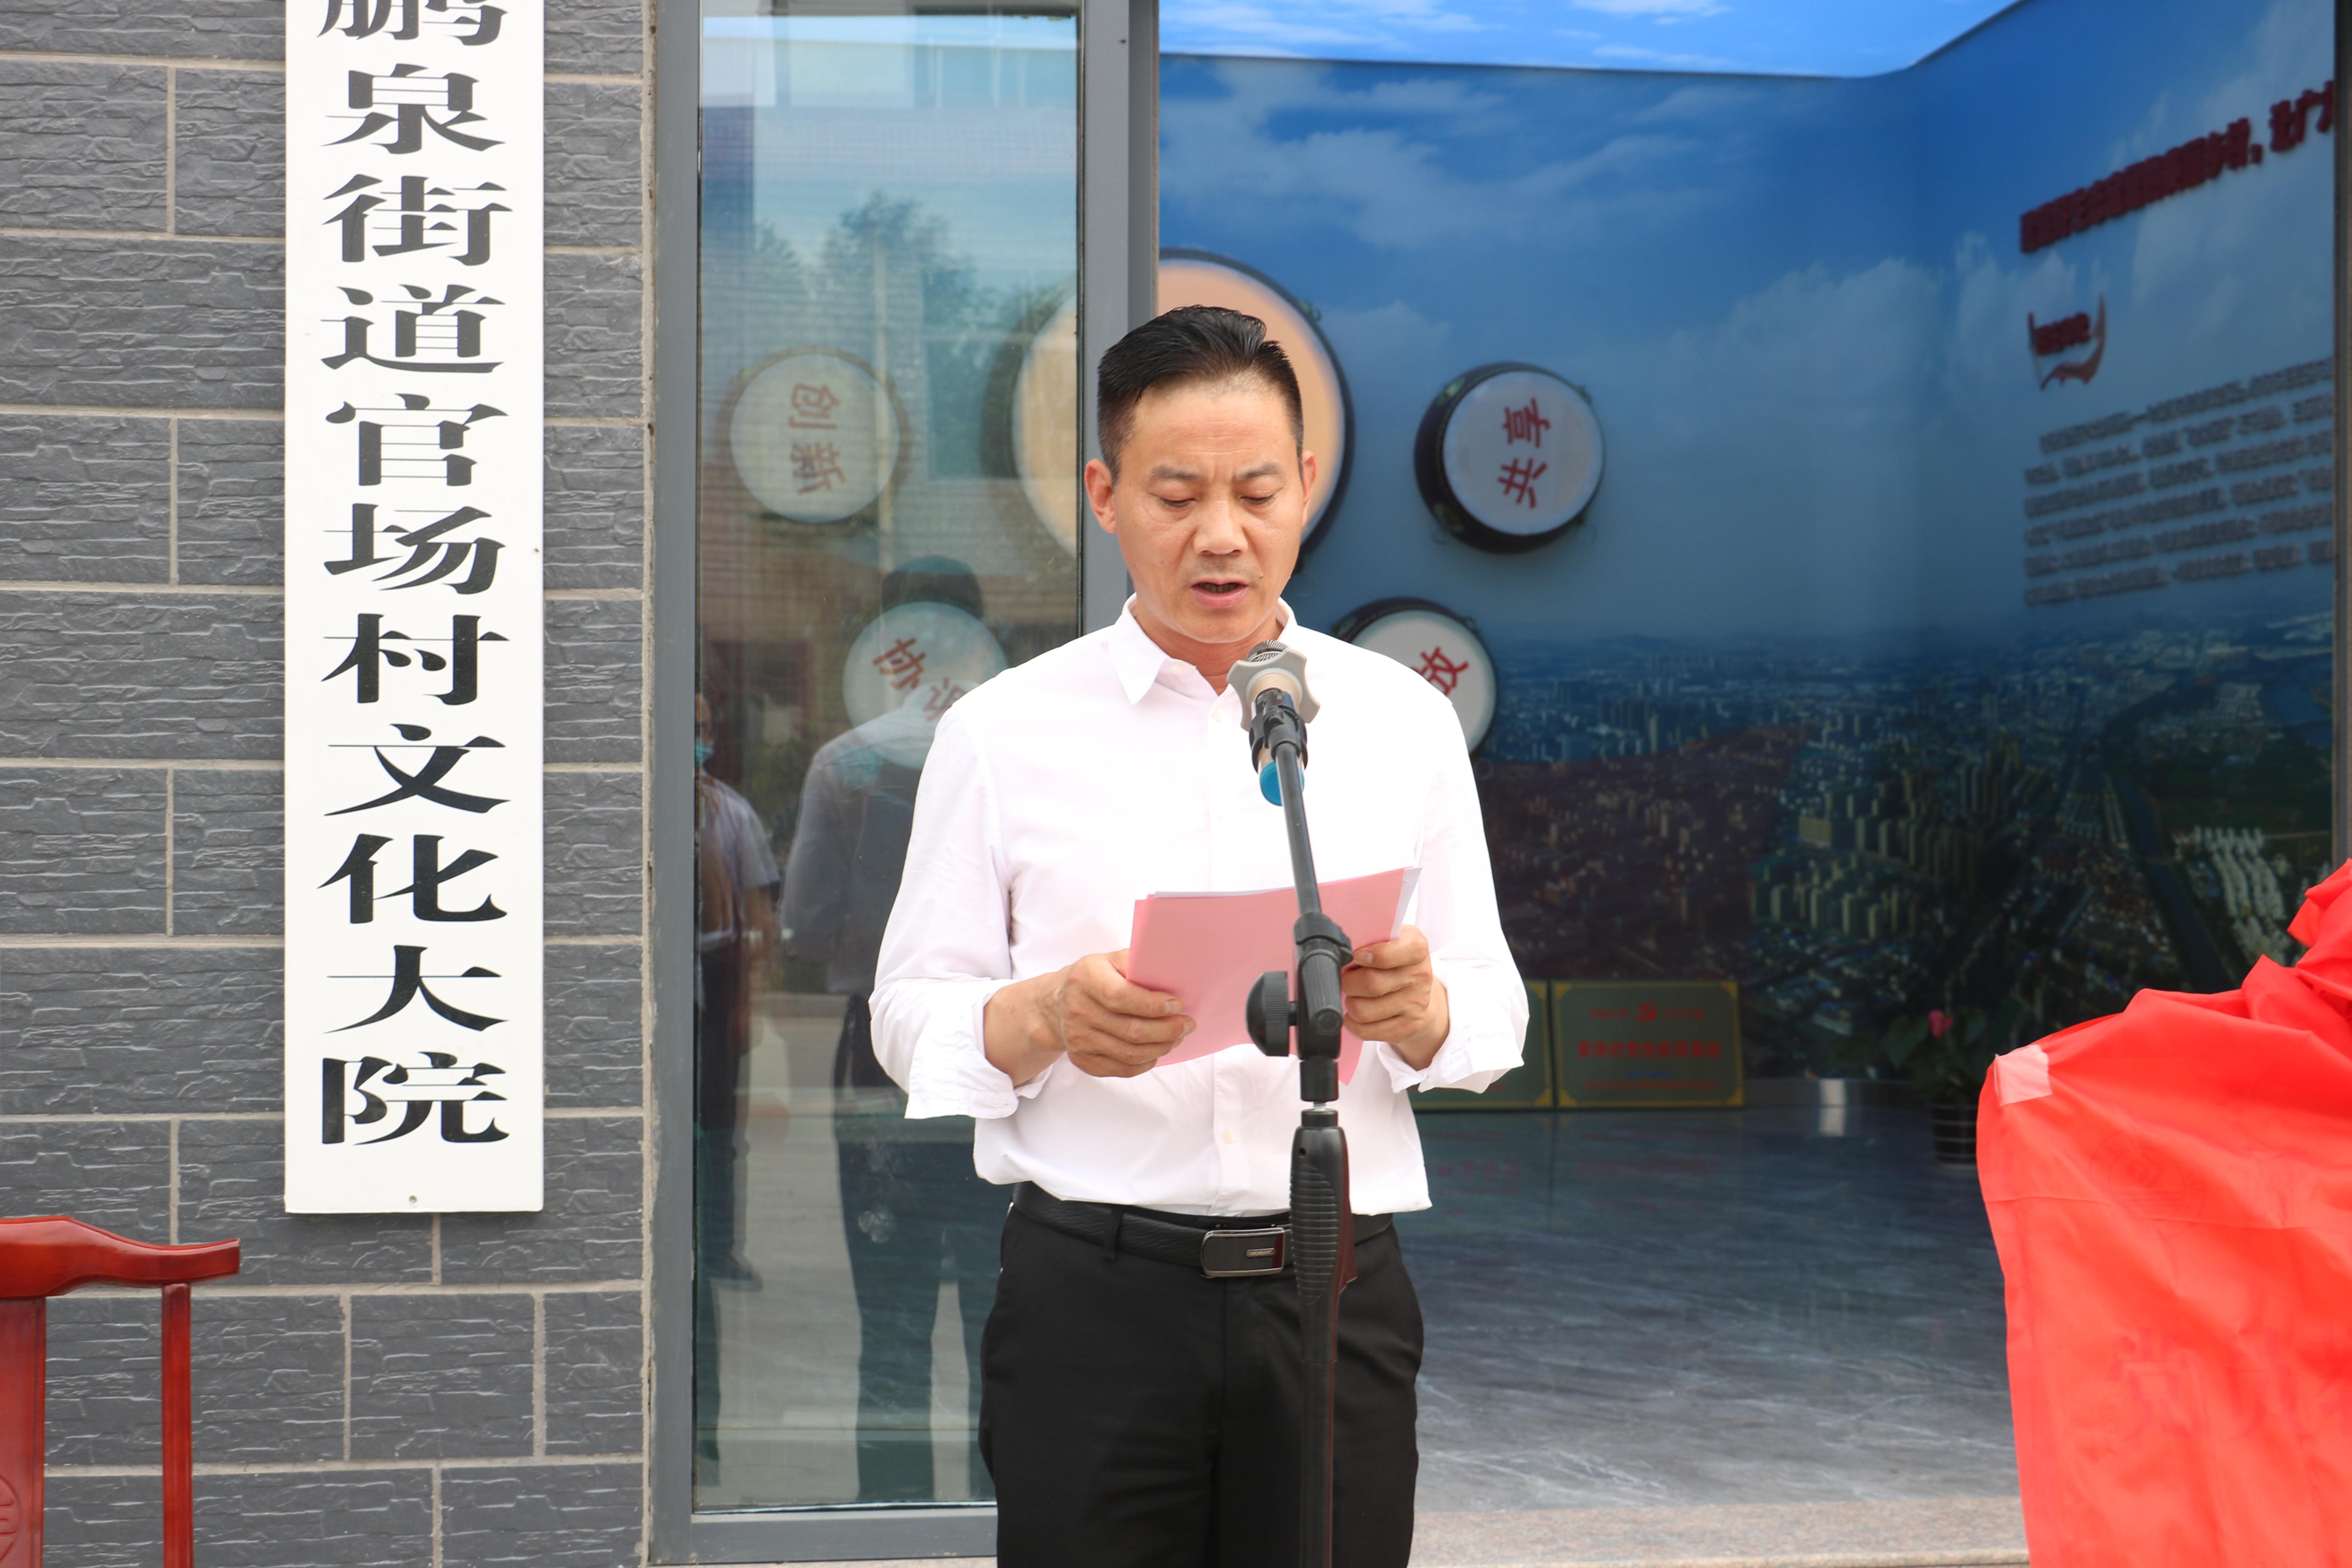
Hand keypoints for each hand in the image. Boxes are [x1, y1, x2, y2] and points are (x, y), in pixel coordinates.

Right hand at [985, 949, 1194, 1083]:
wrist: (1056, 1004)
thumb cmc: (1094, 978)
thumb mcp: (1110, 960)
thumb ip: (1137, 963)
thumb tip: (1173, 974)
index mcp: (1085, 980)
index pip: (1121, 998)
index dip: (1153, 1005)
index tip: (1177, 1004)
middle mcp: (1078, 1011)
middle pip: (1132, 1031)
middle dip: (1168, 1030)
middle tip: (1188, 1024)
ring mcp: (1078, 1040)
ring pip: (1131, 1054)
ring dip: (1162, 1047)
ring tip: (1178, 1036)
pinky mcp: (1082, 1061)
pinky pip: (1123, 1069)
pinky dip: (1146, 1062)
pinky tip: (1158, 1050)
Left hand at [1341, 924, 1449, 1069]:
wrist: (1419, 988)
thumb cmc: (1394, 960)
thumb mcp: (1390, 939)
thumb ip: (1371, 938)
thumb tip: (1343, 948)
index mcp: (1416, 948)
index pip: (1390, 952)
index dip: (1370, 956)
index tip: (1357, 956)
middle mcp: (1420, 976)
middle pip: (1371, 984)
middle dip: (1348, 982)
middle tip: (1346, 978)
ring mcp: (1416, 1003)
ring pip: (1364, 1010)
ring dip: (1350, 1003)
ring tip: (1354, 995)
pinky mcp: (1409, 1026)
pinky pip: (1368, 1031)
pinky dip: (1352, 1023)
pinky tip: (1353, 1015)